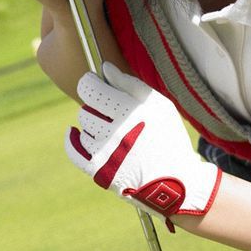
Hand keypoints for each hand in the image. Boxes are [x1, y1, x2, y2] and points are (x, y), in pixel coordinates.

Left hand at [65, 64, 220, 222]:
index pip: (90, 90)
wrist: (178, 182)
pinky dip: (72, 140)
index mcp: (130, 112)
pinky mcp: (99, 172)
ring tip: (110, 130)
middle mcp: (114, 132)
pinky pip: (74, 152)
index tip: (93, 82)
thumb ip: (131, 85)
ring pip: (82, 129)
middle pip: (85, 110)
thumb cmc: (170, 139)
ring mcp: (105, 154)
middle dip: (95, 108)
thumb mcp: (160, 106)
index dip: (88, 83)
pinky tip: (75, 133)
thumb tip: (105, 69)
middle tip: (110, 113)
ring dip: (92, 127)